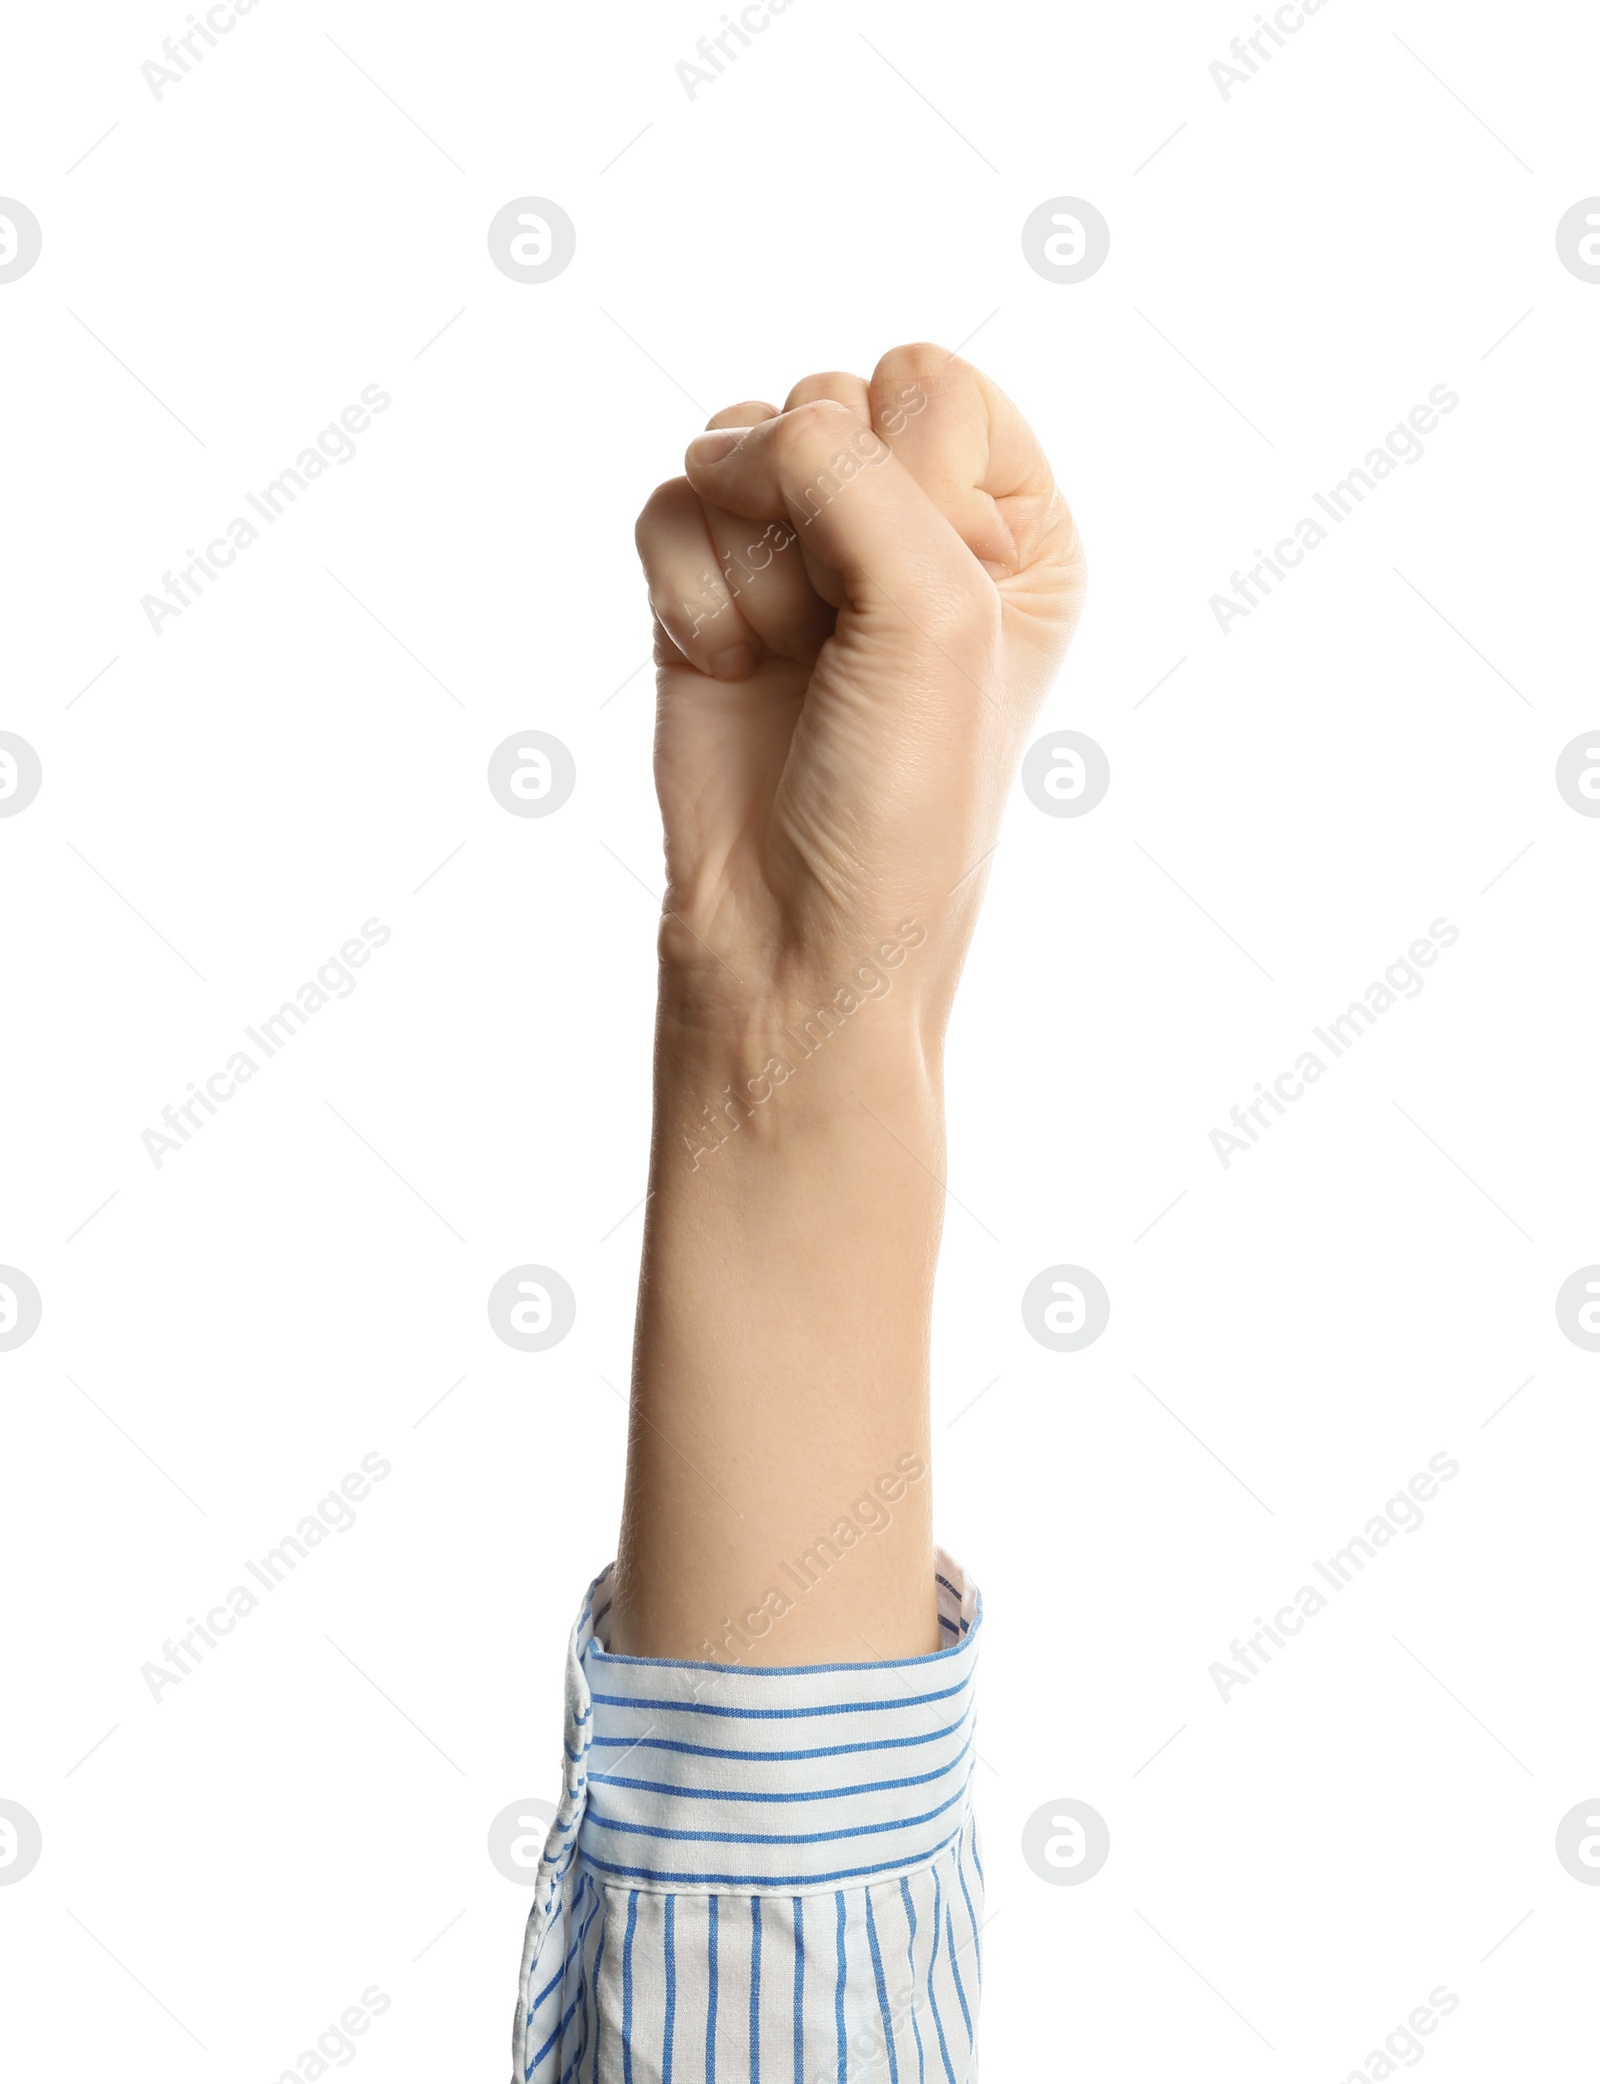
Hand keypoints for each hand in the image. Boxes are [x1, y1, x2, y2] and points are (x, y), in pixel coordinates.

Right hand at [635, 342, 1084, 1050]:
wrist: (793, 935)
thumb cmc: (901, 798)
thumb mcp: (931, 612)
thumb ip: (847, 470)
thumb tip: (727, 442)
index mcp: (1013, 526)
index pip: (934, 382)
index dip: (912, 478)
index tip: (925, 604)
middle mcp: (911, 527)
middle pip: (828, 400)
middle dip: (819, 525)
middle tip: (842, 646)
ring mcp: (803, 558)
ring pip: (735, 448)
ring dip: (751, 570)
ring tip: (788, 667)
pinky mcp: (710, 592)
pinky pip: (670, 508)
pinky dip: (689, 594)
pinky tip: (730, 673)